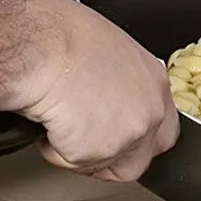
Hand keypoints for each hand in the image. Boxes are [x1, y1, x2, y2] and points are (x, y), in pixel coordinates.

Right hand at [11, 0, 178, 181]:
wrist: (39, 46)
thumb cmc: (59, 35)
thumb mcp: (106, 48)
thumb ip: (118, 80)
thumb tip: (103, 92)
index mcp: (153, 79)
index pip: (161, 123)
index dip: (135, 136)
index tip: (113, 133)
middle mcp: (151, 107)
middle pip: (143, 155)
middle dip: (113, 158)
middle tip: (82, 142)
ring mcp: (132, 132)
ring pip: (108, 165)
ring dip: (80, 154)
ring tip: (58, 124)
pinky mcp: (103, 149)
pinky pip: (76, 164)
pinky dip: (56, 151)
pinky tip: (48, 124)